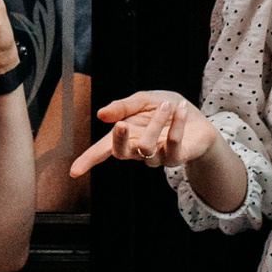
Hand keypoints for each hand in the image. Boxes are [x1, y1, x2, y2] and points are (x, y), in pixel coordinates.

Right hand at [70, 88, 217, 181]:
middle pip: (120, 153)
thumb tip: (101, 114)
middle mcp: (138, 149)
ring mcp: (157, 157)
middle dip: (119, 140)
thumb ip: (124, 106)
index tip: (74, 172)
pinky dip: (177, 124)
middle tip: (122, 124)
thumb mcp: (144, 100)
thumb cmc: (167, 110)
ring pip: (147, 147)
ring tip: (167, 105)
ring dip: (156, 122)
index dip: (88, 160)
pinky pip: (172, 144)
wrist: (197, 118)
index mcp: (126, 136)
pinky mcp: (176, 157)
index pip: (103, 149)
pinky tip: (180, 110)